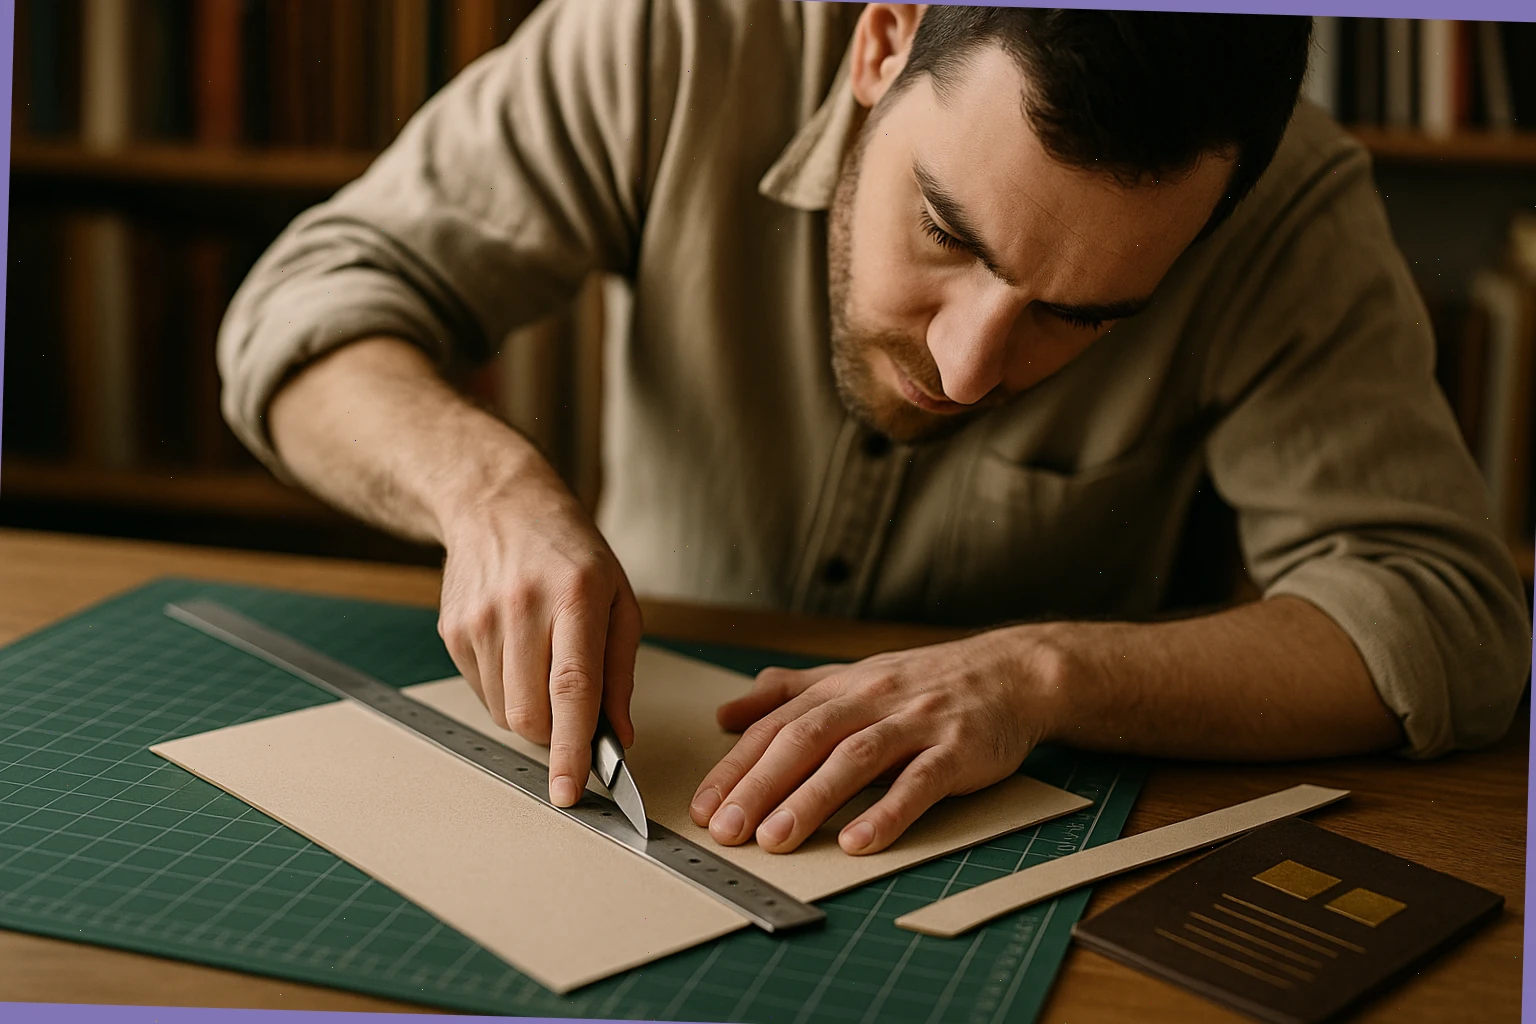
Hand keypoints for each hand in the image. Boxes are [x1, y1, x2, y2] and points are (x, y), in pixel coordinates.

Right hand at [435, 460, 642, 808]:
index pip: (573, 689)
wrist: (498, 503)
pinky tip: (518, 651)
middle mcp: (522, 607)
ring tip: (545, 663)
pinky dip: (507, 691)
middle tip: (575, 713)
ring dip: (531, 712)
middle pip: (531, 713)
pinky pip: (483, 693)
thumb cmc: (570, 552)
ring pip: (505, 712)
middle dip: (555, 734)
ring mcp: (480, 620)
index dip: (571, 748)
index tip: (570, 791)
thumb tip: (619, 737)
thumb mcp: (618, 598)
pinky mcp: (453, 630)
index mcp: (575, 596)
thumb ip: (620, 671)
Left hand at [688, 630, 1057, 854]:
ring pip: (854, 759)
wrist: (1015, 672)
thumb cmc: (928, 682)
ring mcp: (916, 723)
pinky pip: (919, 782)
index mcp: (843, 687)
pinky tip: (858, 842)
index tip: (704, 807)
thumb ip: (790, 694)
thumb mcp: (855, 677)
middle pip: (806, 740)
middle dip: (761, 785)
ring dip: (811, 800)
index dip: (737, 766)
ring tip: (776, 840)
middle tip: (727, 830)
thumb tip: (728, 713)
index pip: (778, 726)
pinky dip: (888, 812)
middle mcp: (873, 699)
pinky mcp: (959, 750)